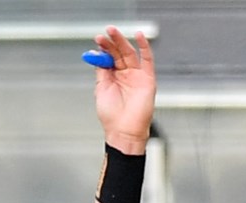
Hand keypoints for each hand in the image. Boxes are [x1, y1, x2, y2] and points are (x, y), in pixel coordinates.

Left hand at [92, 26, 155, 154]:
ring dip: (122, 42)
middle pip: (118, 54)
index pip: (108, 58)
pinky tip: (139, 36)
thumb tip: (97, 55)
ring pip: (129, 54)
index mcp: (112, 78)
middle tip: (105, 32)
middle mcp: (125, 75)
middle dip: (111, 42)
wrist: (123, 129)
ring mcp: (136, 76)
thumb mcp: (101, 89)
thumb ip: (101, 72)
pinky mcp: (148, 78)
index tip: (97, 39)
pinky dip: (144, 47)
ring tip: (113, 31)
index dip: (103, 49)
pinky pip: (147, 60)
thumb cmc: (111, 115)